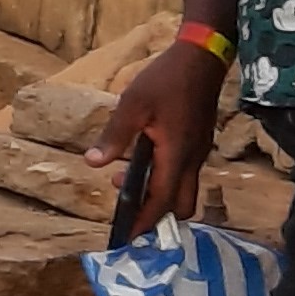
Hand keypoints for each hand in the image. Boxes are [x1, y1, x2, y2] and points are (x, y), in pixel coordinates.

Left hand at [94, 36, 224, 229]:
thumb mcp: (132, 105)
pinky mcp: (199, 141)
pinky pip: (184, 172)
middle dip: (156, 215)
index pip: (161, 201)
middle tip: (127, 211)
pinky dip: (165, 178)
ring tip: (123, 179)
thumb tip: (93, 164)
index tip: (126, 238)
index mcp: (176, 156)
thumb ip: (114, 137)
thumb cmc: (166, 79)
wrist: (202, 57)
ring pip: (183, 189)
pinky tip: (143, 161)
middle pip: (180, 205)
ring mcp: (199, 151)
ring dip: (157, 194)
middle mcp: (192, 160)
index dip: (143, 222)